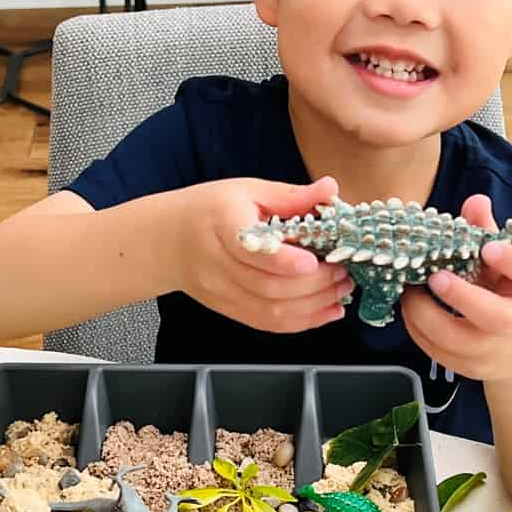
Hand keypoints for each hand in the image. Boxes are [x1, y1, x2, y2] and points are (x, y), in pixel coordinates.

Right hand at [173, 175, 352, 333]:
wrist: (168, 241)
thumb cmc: (208, 210)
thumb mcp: (246, 190)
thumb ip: (290, 195)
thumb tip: (330, 188)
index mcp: (221, 224)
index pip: (250, 248)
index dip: (283, 260)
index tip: (313, 261)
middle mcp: (218, 263)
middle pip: (268, 286)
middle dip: (315, 284)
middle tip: (343, 272)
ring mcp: (222, 292)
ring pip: (271, 310)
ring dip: (314, 305)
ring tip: (341, 289)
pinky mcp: (229, 309)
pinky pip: (268, 323)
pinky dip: (302, 321)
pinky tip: (327, 310)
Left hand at [400, 194, 511, 380]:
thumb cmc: (509, 292)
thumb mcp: (505, 261)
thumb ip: (487, 231)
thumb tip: (475, 201)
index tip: (490, 247)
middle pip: (497, 318)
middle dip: (462, 296)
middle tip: (435, 276)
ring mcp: (493, 350)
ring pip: (457, 340)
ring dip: (424, 313)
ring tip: (410, 290)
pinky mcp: (469, 367)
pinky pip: (437, 352)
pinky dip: (417, 329)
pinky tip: (411, 308)